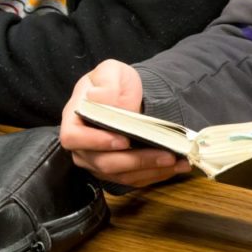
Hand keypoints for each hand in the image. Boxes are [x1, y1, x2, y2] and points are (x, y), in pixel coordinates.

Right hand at [60, 60, 189, 187]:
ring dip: (152, 170)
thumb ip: (107, 82)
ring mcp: (98, 162)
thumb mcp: (110, 72)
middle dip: (137, 160)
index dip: (96, 142)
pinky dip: (157, 174)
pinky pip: (135, 179)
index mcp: (74, 121)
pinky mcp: (117, 172)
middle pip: (104, 163)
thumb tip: (101, 98)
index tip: (123, 140)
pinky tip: (177, 166)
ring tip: (178, 161)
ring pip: (123, 175)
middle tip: (166, 154)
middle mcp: (83, 147)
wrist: (126, 97)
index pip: (74, 138)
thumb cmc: (114, 84)